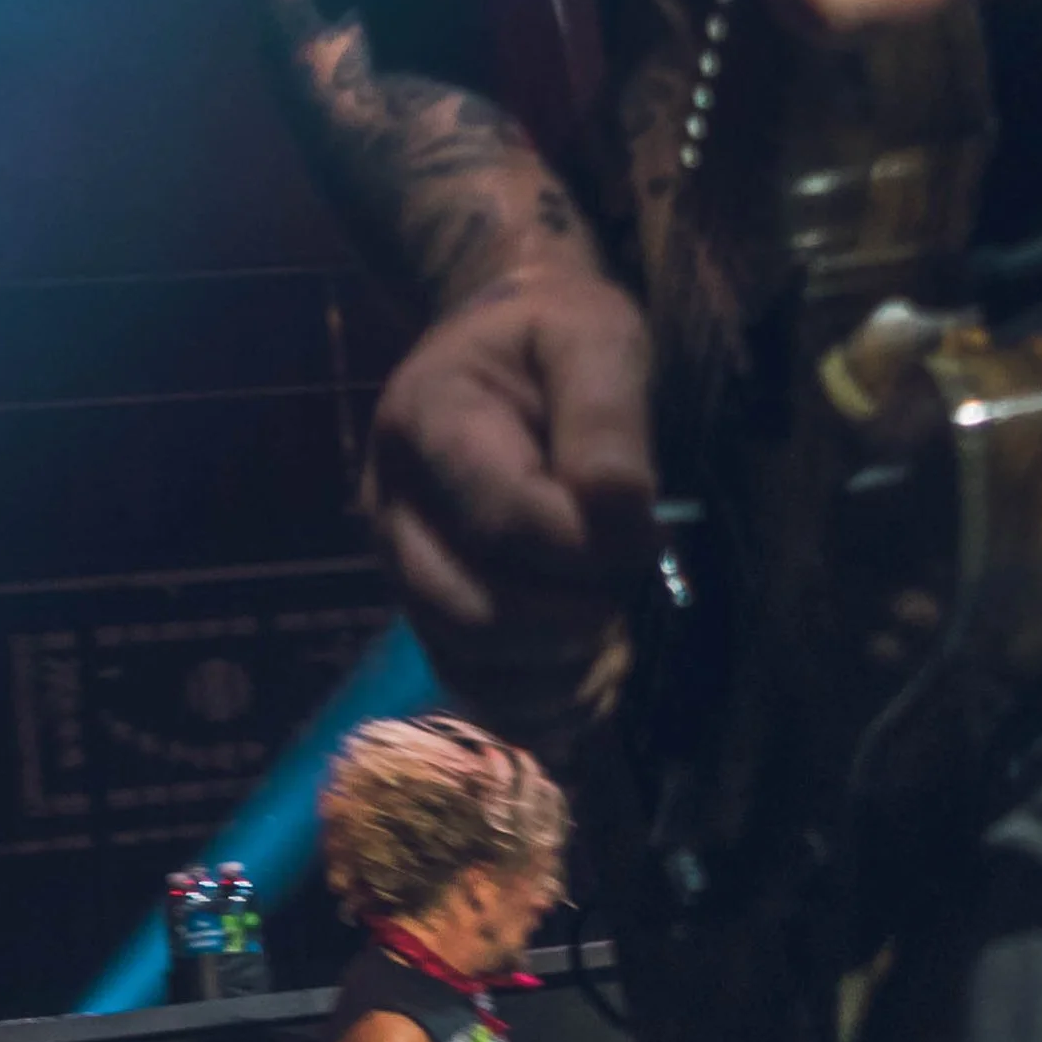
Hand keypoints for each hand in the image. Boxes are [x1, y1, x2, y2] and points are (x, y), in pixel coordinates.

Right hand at [363, 262, 654, 723]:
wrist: (506, 337)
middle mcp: (393, 503)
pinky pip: (466, 685)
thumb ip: (606, 419)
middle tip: (628, 590)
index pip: (500, 519)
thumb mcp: (596, 336)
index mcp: (426, 420)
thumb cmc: (556, 333)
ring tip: (615, 642)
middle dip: (569, 620)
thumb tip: (619, 522)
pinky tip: (592, 691)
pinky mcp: (426, 605)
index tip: (649, 534)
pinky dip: (532, 709)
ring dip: (553, 674)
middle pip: (471, 608)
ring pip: (463, 660)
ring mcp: (401, 564)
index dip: (582, 547)